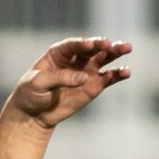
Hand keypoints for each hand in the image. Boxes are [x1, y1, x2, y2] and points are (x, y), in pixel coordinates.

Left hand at [6, 37, 132, 129]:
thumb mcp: (38, 83)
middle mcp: (76, 58)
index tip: (90, 45)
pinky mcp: (95, 85)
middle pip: (92, 48)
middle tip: (111, 44)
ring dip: (116, 52)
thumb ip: (60, 78)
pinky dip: (118, 74)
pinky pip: (109, 77)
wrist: (34, 114)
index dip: (82, 44)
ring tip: (127, 48)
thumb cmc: (31, 94)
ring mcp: (87, 71)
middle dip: (102, 44)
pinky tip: (126, 72)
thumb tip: (84, 77)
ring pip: (105, 58)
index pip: (73, 45)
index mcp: (59, 53)